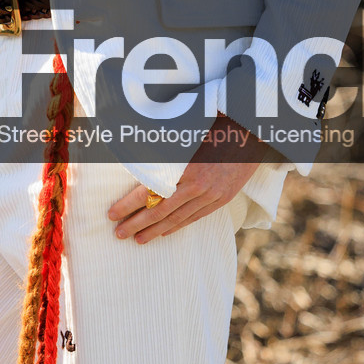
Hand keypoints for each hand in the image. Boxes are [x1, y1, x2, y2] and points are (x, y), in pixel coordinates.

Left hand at [107, 114, 269, 243]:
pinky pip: (196, 217)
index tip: (111, 213)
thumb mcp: (185, 132)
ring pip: (178, 218)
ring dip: (156, 230)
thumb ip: (162, 147)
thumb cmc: (214, 124)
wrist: (252, 130)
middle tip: (118, 234)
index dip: (129, 205)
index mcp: (184, 167)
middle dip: (137, 224)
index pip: (149, 192)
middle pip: (160, 211)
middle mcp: (197, 185)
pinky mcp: (223, 198)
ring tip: (138, 240)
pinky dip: (178, 226)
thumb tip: (132, 153)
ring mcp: (212, 195)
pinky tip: (164, 233)